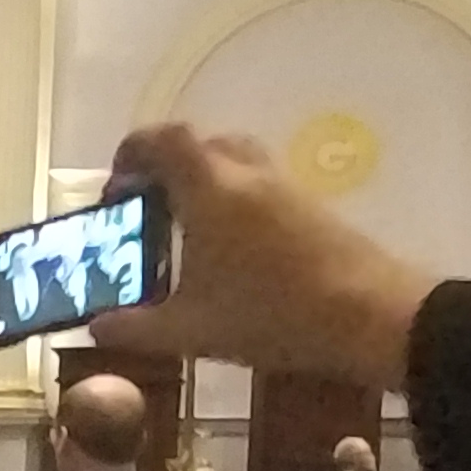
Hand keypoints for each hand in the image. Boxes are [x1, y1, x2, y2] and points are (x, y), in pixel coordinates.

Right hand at [86, 122, 431, 389]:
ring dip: (207, 184)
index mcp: (209, 190)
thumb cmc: (272, 315)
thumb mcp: (191, 331)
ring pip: (237, 164)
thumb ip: (136, 328)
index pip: (163, 140)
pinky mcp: (314, 210)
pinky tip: (233, 253)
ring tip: (190, 231)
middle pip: (202, 145)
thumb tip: (96, 328)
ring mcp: (286, 190)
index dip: (133, 151)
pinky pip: (263, 189)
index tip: (117, 184)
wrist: (374, 319)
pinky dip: (238, 205)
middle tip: (151, 206)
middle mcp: (247, 176)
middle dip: (168, 168)